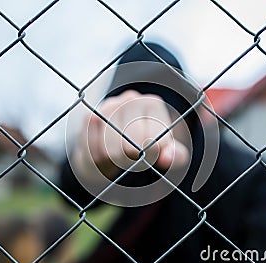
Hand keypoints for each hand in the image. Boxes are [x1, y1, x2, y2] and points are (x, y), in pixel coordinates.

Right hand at [74, 90, 188, 178]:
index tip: (150, 155)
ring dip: (116, 161)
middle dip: (133, 160)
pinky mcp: (90, 117)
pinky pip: (95, 149)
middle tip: (132, 160)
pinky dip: (100, 159)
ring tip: (120, 157)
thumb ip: (175, 156)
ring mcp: (108, 106)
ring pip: (112, 149)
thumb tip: (167, 159)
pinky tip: (105, 154)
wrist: (113, 147)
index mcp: (153, 104)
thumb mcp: (164, 152)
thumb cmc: (143, 148)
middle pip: (132, 145)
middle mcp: (130, 99)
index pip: (155, 139)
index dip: (151, 155)